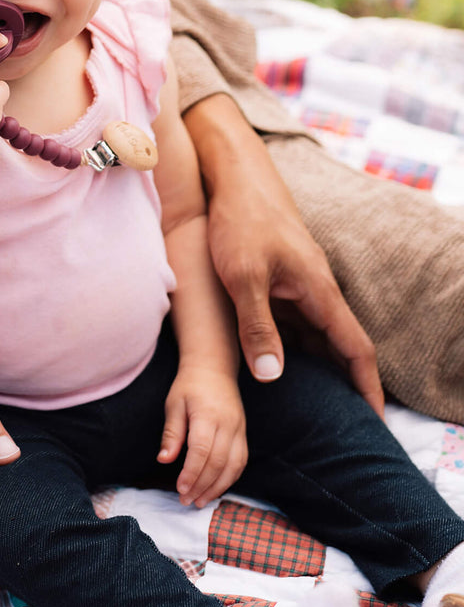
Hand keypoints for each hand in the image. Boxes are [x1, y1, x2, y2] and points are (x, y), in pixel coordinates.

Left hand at [158, 363, 246, 506]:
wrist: (214, 368)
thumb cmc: (189, 385)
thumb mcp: (174, 404)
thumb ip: (172, 433)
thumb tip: (164, 460)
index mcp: (208, 415)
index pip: (202, 450)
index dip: (192, 473)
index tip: (180, 489)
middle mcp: (228, 424)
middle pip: (219, 462)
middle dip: (203, 485)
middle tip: (186, 501)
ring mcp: (239, 430)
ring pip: (234, 466)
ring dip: (217, 487)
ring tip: (200, 501)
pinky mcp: (243, 434)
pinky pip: (240, 461)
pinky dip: (229, 478)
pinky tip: (215, 488)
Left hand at [185, 96, 382, 415]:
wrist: (234, 181)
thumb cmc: (240, 223)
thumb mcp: (243, 278)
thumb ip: (257, 326)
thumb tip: (271, 377)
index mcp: (318, 292)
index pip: (354, 349)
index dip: (365, 386)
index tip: (374, 421)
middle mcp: (315, 291)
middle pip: (336, 347)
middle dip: (341, 385)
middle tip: (337, 426)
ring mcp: (298, 285)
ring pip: (311, 336)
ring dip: (312, 367)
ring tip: (307, 407)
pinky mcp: (279, 280)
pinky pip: (291, 322)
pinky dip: (287, 345)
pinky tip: (271, 365)